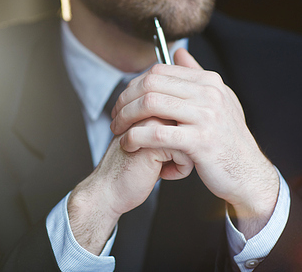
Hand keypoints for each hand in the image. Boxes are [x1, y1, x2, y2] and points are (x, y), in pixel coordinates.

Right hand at [67, 117, 184, 254]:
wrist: (107, 190)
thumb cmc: (128, 170)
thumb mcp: (147, 141)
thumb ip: (165, 128)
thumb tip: (193, 127)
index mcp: (148, 110)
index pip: (184, 122)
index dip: (178, 142)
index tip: (158, 153)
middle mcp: (150, 113)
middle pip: (189, 130)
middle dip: (182, 150)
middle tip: (160, 162)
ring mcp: (152, 126)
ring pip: (191, 142)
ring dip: (180, 161)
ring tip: (160, 167)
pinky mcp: (156, 144)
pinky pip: (187, 156)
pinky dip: (179, 171)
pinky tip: (159, 174)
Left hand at [111, 48, 279, 237]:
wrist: (247, 174)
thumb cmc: (226, 140)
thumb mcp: (218, 101)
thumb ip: (196, 76)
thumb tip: (178, 53)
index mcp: (209, 81)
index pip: (158, 71)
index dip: (133, 86)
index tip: (122, 102)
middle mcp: (209, 93)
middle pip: (150, 84)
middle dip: (125, 100)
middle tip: (114, 117)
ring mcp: (207, 116)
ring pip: (150, 104)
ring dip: (125, 117)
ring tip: (117, 130)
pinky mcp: (201, 142)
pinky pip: (157, 134)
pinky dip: (135, 137)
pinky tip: (128, 144)